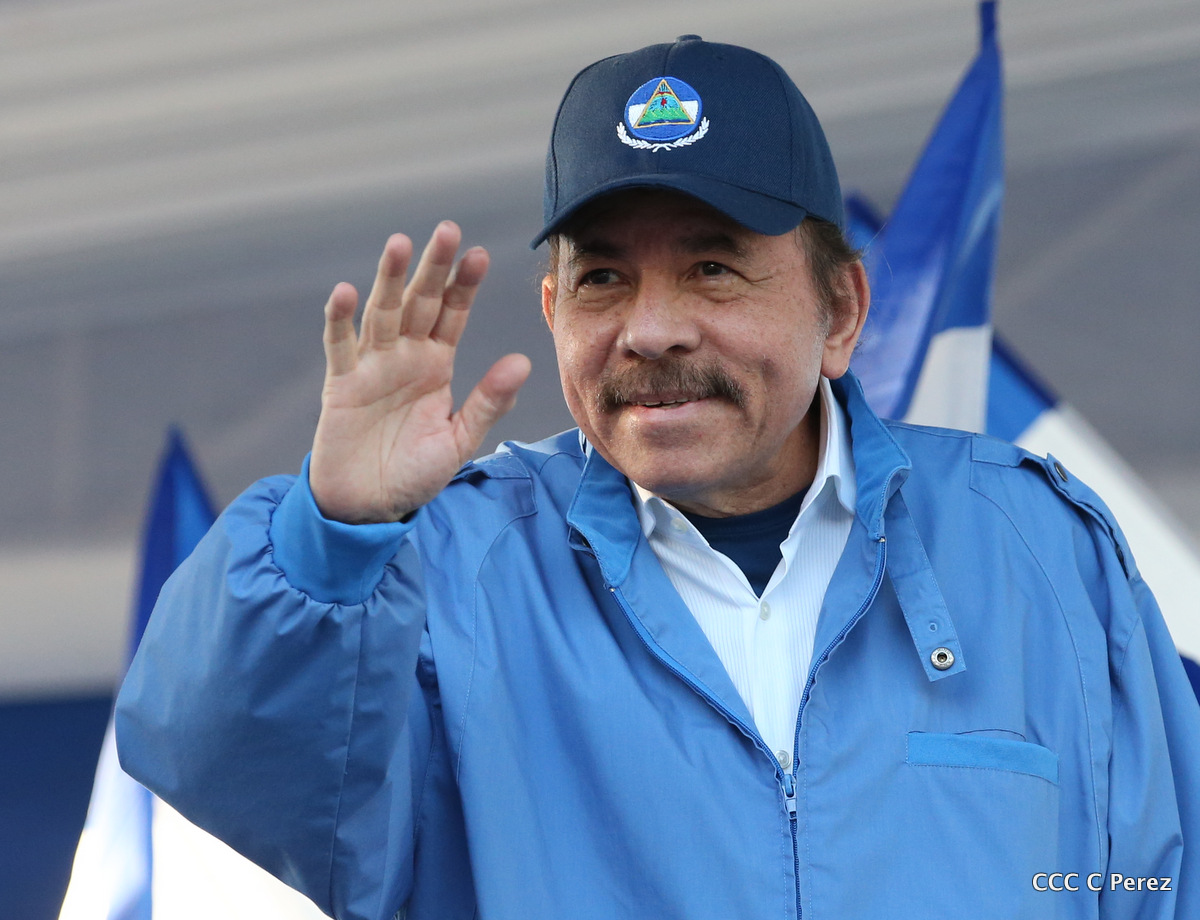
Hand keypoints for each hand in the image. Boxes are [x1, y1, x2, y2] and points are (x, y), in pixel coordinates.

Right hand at [309, 222, 530, 523]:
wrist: (368, 507)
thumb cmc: (414, 473)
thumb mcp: (459, 441)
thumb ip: (488, 402)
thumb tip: (522, 361)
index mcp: (436, 364)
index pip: (453, 314)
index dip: (464, 285)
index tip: (480, 254)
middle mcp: (405, 356)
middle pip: (420, 302)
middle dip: (433, 267)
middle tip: (447, 230)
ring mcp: (372, 366)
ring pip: (382, 313)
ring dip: (389, 279)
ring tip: (400, 244)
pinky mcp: (341, 384)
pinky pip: (340, 346)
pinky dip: (339, 319)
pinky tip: (344, 292)